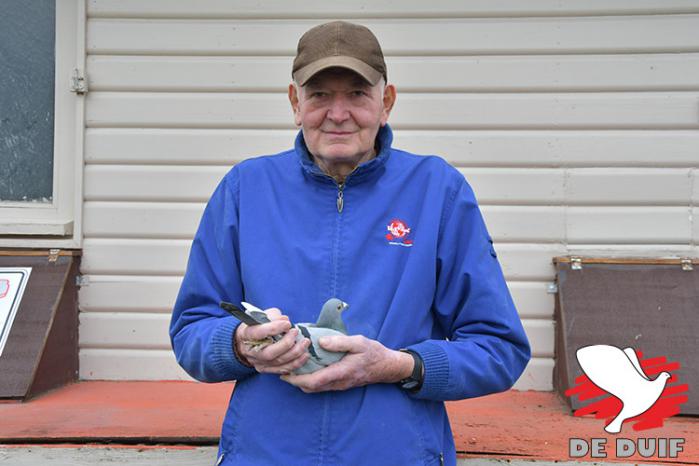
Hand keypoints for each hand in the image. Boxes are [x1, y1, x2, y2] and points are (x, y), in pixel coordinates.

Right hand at [234, 308, 310, 374]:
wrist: (245, 342)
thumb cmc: (257, 326)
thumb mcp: (262, 316)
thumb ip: (273, 316)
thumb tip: (285, 320)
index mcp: (246, 334)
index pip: (258, 333)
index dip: (274, 328)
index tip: (287, 324)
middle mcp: (251, 351)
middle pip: (269, 352)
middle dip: (286, 344)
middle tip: (296, 332)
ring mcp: (258, 362)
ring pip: (278, 362)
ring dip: (294, 353)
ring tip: (305, 343)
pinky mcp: (266, 369)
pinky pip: (282, 369)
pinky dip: (295, 363)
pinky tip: (304, 355)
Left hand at [280, 335, 413, 392]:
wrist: (387, 367)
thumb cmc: (373, 352)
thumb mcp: (358, 342)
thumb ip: (340, 342)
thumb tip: (321, 342)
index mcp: (341, 372)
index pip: (314, 381)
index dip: (297, 380)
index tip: (284, 373)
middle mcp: (339, 382)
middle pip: (311, 388)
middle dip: (294, 382)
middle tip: (281, 370)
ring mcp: (340, 385)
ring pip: (315, 388)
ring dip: (301, 382)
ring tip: (290, 369)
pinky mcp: (341, 384)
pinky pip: (321, 386)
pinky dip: (310, 380)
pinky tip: (306, 370)